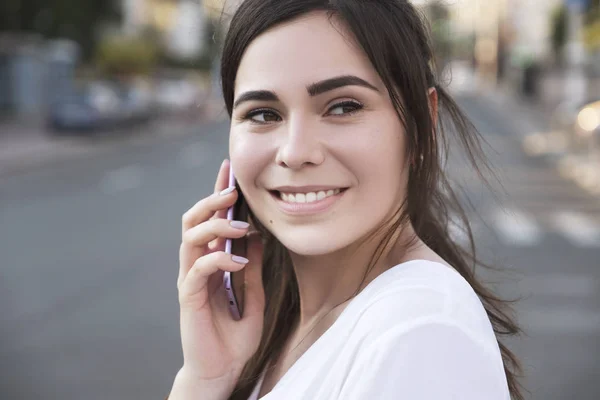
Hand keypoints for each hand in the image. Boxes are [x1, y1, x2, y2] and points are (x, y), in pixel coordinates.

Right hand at [174, 159, 264, 395]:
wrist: (222, 371)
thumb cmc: (234, 337)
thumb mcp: (253, 296)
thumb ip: (252, 268)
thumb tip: (256, 237)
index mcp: (211, 262)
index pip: (211, 221)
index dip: (218, 195)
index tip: (229, 171)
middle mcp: (197, 266)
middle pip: (194, 221)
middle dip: (211, 200)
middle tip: (233, 191)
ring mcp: (190, 280)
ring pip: (190, 237)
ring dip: (214, 225)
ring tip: (239, 226)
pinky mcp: (188, 297)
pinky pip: (198, 269)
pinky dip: (218, 259)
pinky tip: (237, 261)